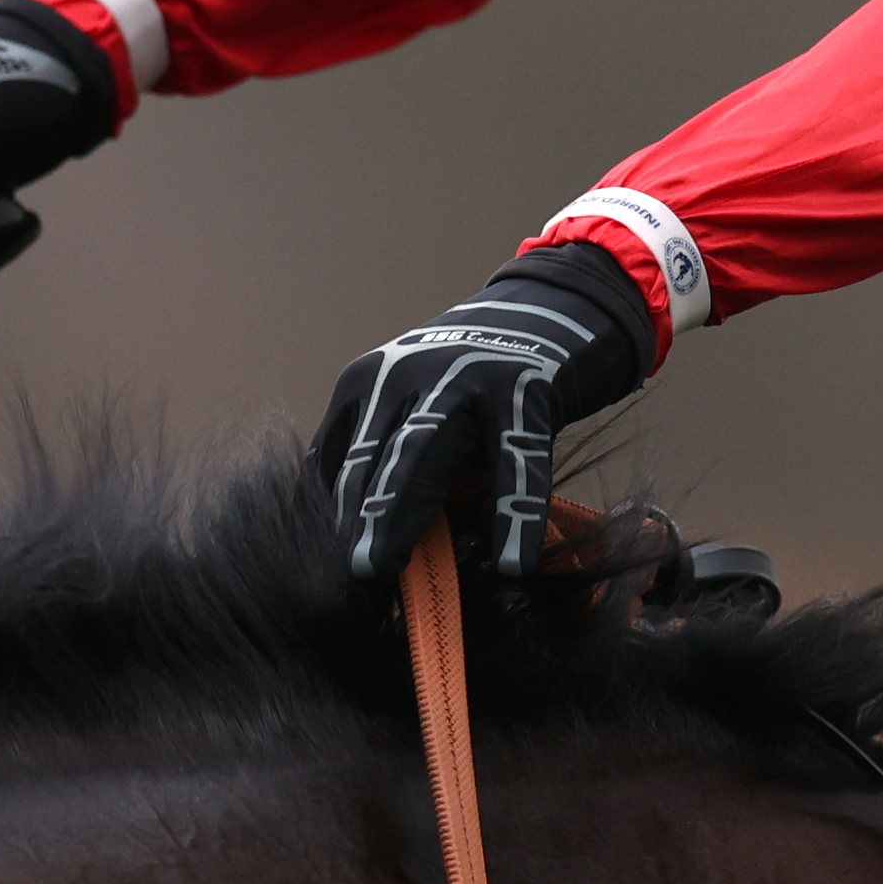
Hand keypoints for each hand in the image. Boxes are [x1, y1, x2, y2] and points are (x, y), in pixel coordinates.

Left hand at [311, 246, 661, 581]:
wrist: (555, 306)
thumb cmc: (476, 375)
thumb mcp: (414, 398)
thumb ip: (386, 452)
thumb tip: (361, 538)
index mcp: (369, 381)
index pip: (337, 458)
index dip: (332, 517)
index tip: (327, 572)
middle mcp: (407, 375)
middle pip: (371, 458)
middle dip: (354, 520)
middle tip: (344, 577)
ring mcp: (465, 379)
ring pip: (423, 456)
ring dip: (398, 514)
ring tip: (384, 568)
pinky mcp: (525, 390)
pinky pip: (517, 466)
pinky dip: (515, 518)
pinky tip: (513, 565)